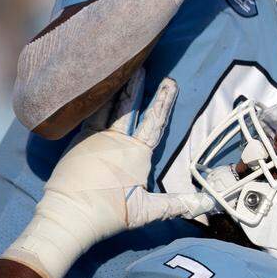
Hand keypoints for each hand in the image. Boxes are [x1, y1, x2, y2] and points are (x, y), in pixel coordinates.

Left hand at [4, 71, 214, 277]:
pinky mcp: (76, 142)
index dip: (164, 101)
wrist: (68, 215)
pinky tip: (90, 93)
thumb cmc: (108, 213)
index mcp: (136, 153)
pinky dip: (93, 101)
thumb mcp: (147, 211)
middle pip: (129, 105)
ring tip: (115, 69)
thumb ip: (178, 204)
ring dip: (113, 87)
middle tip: (140, 62)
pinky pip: (87, 114)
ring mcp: (93, 138)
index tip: (171, 82)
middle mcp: (115, 140)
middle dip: (136, 83)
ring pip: (106, 105)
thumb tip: (208, 205)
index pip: (155, 121)